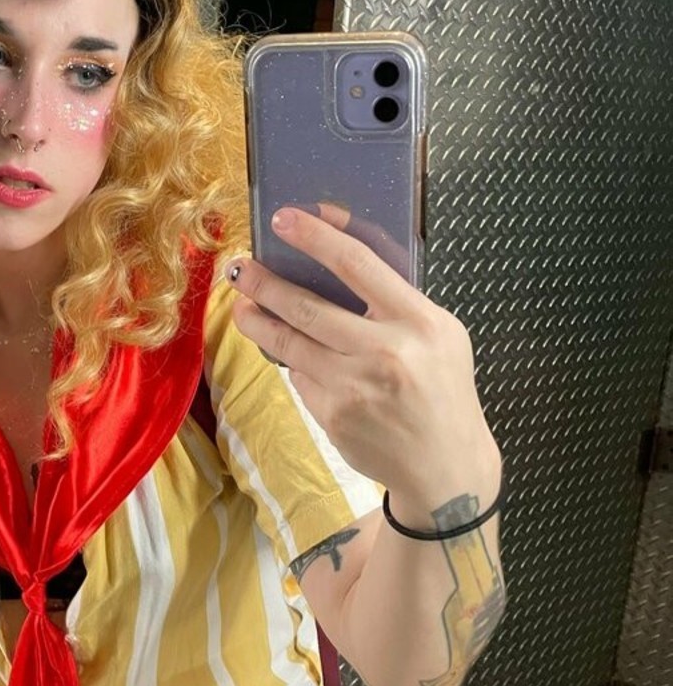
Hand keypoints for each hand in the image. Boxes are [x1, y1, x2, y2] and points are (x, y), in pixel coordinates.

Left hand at [226, 202, 495, 494]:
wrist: (446, 465)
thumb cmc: (442, 388)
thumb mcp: (439, 333)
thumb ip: (393, 299)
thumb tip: (331, 253)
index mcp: (418, 321)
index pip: (357, 264)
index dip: (315, 237)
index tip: (282, 219)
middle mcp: (385, 351)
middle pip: (307, 306)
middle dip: (264, 283)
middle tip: (239, 267)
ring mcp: (355, 387)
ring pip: (289, 344)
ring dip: (257, 321)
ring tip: (242, 306)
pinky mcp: (333, 415)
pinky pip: (301, 378)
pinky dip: (296, 364)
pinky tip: (294, 356)